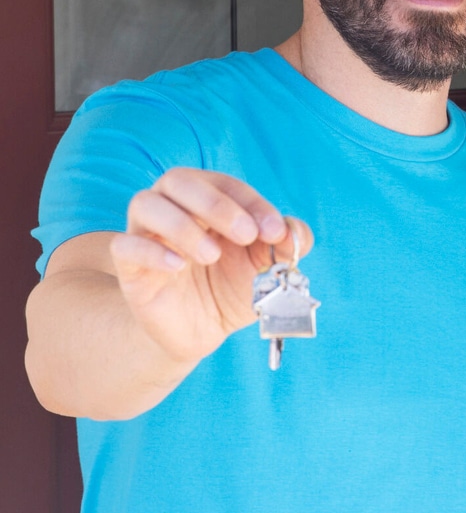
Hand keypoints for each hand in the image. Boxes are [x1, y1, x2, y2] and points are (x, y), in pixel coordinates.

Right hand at [110, 168, 312, 365]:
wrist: (201, 331)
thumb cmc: (233, 286)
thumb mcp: (268, 268)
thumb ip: (288, 245)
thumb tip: (294, 231)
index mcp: (208, 198)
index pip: (226, 185)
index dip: (252, 203)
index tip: (276, 231)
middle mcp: (173, 206)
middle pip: (180, 180)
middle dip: (216, 204)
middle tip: (246, 234)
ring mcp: (146, 234)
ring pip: (147, 204)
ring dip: (182, 225)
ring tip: (212, 255)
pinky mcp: (129, 266)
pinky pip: (125, 246)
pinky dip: (151, 251)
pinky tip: (179, 266)